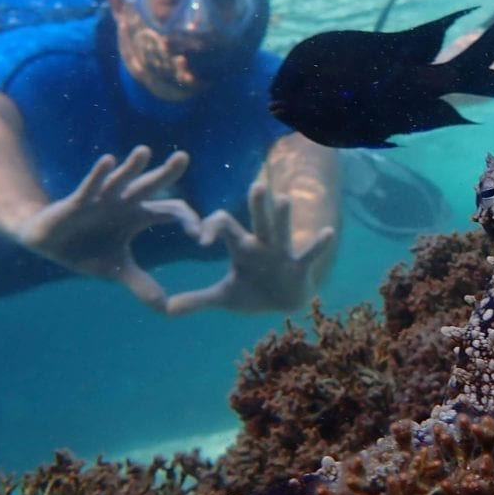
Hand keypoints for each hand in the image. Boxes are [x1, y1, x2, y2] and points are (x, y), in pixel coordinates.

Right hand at [14, 146, 200, 309]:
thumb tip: (165, 308)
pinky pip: (90, 186)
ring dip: (131, 167)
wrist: (45, 242)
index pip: (171, 211)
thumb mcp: (117, 270)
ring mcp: (101, 199)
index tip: (202, 235)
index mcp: (138, 216)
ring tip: (145, 151)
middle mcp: (124, 203)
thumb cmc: (85, 250)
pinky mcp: (77, 202)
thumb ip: (141, 284)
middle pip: (150, 186)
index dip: (187, 220)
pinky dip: (98, 175)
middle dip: (166, 173)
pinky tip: (109, 160)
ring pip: (120, 181)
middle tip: (184, 157)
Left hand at [165, 179, 335, 315]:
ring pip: (281, 231)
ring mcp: (281, 253)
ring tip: (283, 199)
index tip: (200, 239)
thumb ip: (197, 300)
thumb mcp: (224, 298)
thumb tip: (166, 310)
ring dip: (282, 217)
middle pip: (257, 220)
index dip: (211, 228)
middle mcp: (261, 244)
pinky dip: (318, 245)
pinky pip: (309, 254)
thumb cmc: (253, 292)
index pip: (223, 226)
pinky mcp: (298, 266)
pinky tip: (327, 232)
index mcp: (241, 246)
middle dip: (256, 205)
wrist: (283, 302)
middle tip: (255, 185)